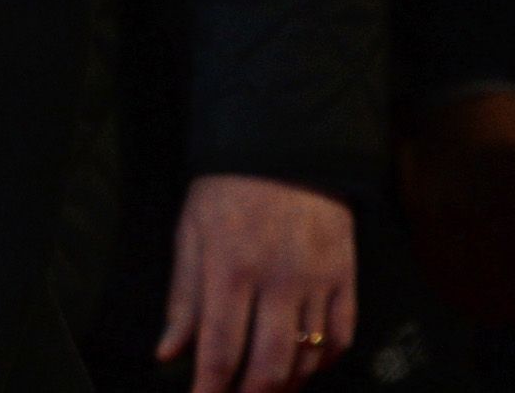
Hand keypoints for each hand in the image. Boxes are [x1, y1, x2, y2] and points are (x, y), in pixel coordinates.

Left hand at [158, 174, 357, 392]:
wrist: (286, 145)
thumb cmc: (227, 189)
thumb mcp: (191, 232)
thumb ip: (182, 297)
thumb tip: (168, 353)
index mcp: (230, 267)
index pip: (220, 347)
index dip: (211, 387)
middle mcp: (277, 280)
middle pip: (269, 364)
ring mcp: (316, 280)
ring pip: (307, 358)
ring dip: (287, 386)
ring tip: (269, 391)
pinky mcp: (346, 275)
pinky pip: (342, 336)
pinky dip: (325, 362)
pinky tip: (307, 367)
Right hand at [398, 86, 514, 333]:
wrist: (456, 88)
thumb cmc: (511, 123)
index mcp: (507, 202)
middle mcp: (471, 212)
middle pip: (488, 277)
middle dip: (506, 307)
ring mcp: (438, 209)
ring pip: (454, 271)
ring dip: (473, 300)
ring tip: (489, 316)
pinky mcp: (415, 203)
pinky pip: (425, 250)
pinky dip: (439, 277)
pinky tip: (452, 291)